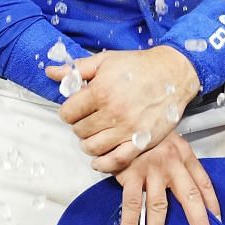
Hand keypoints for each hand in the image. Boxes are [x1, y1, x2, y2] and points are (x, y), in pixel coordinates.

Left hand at [49, 45, 201, 173]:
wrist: (174, 72)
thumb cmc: (139, 66)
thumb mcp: (105, 60)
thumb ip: (76, 69)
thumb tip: (51, 72)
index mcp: (101, 90)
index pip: (67, 113)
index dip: (69, 110)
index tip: (77, 108)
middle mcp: (113, 112)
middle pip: (79, 131)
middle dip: (80, 125)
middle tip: (89, 118)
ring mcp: (127, 129)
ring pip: (92, 148)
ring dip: (89, 143)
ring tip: (95, 134)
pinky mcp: (140, 141)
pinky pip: (115, 161)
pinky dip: (103, 164)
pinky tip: (100, 158)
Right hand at [112, 131, 221, 224]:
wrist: (126, 118)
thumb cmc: (150, 136)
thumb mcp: (171, 144)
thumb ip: (179, 166)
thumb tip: (188, 195)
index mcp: (185, 155)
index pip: (204, 183)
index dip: (212, 203)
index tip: (218, 222)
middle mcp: (172, 162)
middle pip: (189, 196)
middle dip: (197, 221)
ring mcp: (152, 169)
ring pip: (159, 205)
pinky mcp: (131, 173)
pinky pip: (131, 202)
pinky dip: (129, 222)